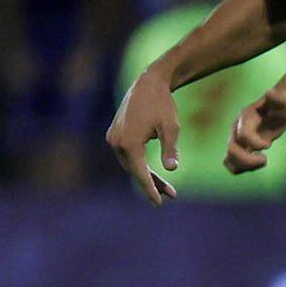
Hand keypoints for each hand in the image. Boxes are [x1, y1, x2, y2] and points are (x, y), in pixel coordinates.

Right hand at [107, 69, 179, 204]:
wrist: (148, 82)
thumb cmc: (163, 104)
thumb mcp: (172, 127)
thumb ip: (171, 148)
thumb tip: (172, 168)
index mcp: (130, 143)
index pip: (140, 174)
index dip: (150, 190)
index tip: (159, 203)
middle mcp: (117, 142)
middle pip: (135, 171)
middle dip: (152, 184)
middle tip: (172, 194)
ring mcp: (113, 138)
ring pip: (130, 164)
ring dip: (145, 175)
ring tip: (166, 186)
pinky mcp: (113, 134)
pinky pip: (126, 155)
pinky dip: (139, 164)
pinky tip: (152, 171)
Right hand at [224, 89, 285, 173]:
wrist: (276, 111)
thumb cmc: (280, 107)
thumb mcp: (283, 103)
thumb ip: (278, 99)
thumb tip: (270, 91)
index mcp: (245, 118)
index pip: (243, 135)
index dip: (256, 143)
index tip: (269, 144)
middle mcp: (236, 129)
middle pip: (232, 149)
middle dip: (248, 160)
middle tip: (264, 160)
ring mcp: (236, 140)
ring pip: (229, 160)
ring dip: (245, 166)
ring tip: (262, 162)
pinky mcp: (239, 149)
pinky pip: (232, 165)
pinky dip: (242, 169)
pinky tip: (257, 164)